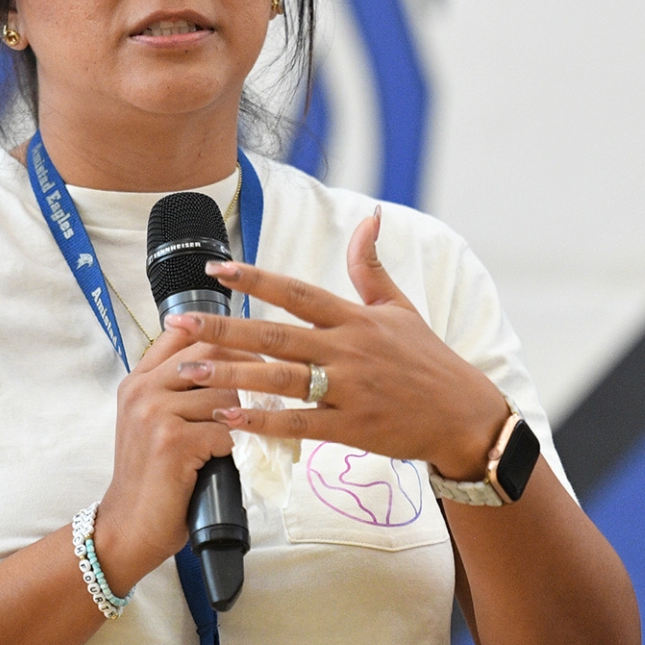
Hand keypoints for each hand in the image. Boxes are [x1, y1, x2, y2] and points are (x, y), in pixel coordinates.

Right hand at [96, 323, 247, 590]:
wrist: (130, 527)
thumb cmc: (155, 479)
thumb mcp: (157, 425)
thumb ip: (182, 394)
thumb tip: (239, 368)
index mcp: (139, 380)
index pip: (186, 334)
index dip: (227, 336)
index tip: (256, 353)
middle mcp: (143, 389)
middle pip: (212, 354)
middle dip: (251, 368)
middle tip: (278, 384)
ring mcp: (154, 413)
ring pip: (225, 393)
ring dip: (254, 410)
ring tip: (272, 422)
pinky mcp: (171, 441)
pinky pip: (226, 429)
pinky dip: (245, 441)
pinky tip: (251, 451)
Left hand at [168, 208, 509, 479]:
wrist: (463, 415)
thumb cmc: (429, 360)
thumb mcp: (401, 308)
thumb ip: (372, 266)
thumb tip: (370, 216)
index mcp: (356, 319)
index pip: (298, 293)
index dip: (256, 280)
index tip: (217, 271)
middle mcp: (349, 351)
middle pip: (277, 336)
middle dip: (226, 329)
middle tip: (180, 323)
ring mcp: (350, 390)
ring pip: (281, 380)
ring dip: (232, 375)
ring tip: (188, 371)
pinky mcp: (352, 428)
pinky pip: (300, 424)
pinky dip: (263, 422)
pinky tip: (228, 418)